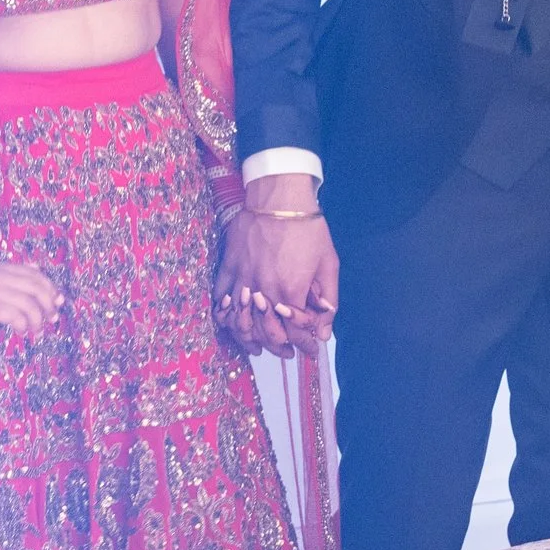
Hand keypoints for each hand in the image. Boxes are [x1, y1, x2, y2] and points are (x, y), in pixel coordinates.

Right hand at [0, 263, 62, 334]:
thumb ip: (12, 273)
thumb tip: (37, 268)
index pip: (34, 274)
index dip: (50, 288)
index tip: (59, 301)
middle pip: (35, 288)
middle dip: (48, 305)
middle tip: (52, 319)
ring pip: (27, 304)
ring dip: (37, 320)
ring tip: (36, 331)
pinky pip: (14, 316)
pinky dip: (23, 325)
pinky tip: (22, 331)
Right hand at [216, 173, 337, 357]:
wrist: (278, 196)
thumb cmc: (308, 228)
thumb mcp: (328, 262)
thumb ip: (328, 299)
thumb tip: (324, 332)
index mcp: (290, 291)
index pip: (295, 331)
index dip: (305, 345)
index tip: (311, 350)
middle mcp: (263, 291)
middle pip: (267, 333)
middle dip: (280, 348)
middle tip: (289, 353)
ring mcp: (242, 280)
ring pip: (241, 323)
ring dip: (251, 341)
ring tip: (260, 348)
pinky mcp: (228, 268)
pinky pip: (221, 300)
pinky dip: (226, 317)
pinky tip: (234, 325)